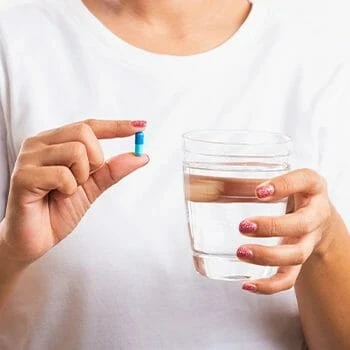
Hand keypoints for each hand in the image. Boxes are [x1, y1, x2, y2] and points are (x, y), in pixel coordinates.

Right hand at [0, 119, 148, 266]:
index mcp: (55, 142)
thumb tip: (142, 156)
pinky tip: (56, 197)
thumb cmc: (58, 210)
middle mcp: (40, 144)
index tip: (141, 125)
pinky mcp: (23, 176)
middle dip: (95, 160)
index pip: (89, 125)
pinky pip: (63, 174)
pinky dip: (69, 190)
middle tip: (83, 180)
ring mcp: (29, 158)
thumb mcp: (93, 186)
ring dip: (81, 177)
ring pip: (76, 151)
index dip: (116, 126)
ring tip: (65, 191)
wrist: (35, 239)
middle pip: (84, 132)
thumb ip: (113, 169)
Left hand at [236, 168, 336, 293]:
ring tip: (241, 252)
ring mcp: (309, 240)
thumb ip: (243, 181)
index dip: (283, 186)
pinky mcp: (299, 261)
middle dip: (272, 227)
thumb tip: (203, 186)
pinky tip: (248, 284)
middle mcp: (315, 214)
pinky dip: (269, 285)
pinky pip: (289, 278)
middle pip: (301, 224)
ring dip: (268, 256)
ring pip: (296, 255)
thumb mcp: (274, 180)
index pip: (303, 181)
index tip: (259, 191)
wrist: (314, 214)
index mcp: (311, 186)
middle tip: (243, 226)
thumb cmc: (288, 192)